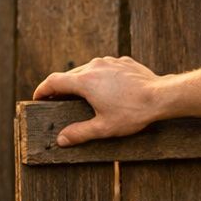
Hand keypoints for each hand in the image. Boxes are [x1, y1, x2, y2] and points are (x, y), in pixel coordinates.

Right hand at [32, 56, 165, 145]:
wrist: (162, 96)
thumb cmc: (133, 113)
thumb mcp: (104, 128)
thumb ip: (80, 133)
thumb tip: (61, 139)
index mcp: (85, 81)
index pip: (53, 81)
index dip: (42, 90)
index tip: (37, 98)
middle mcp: (94, 66)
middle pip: (70, 75)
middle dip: (61, 88)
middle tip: (57, 101)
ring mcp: (110, 62)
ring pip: (88, 69)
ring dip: (82, 82)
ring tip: (83, 97)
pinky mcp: (124, 62)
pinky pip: (106, 68)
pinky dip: (101, 78)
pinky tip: (108, 91)